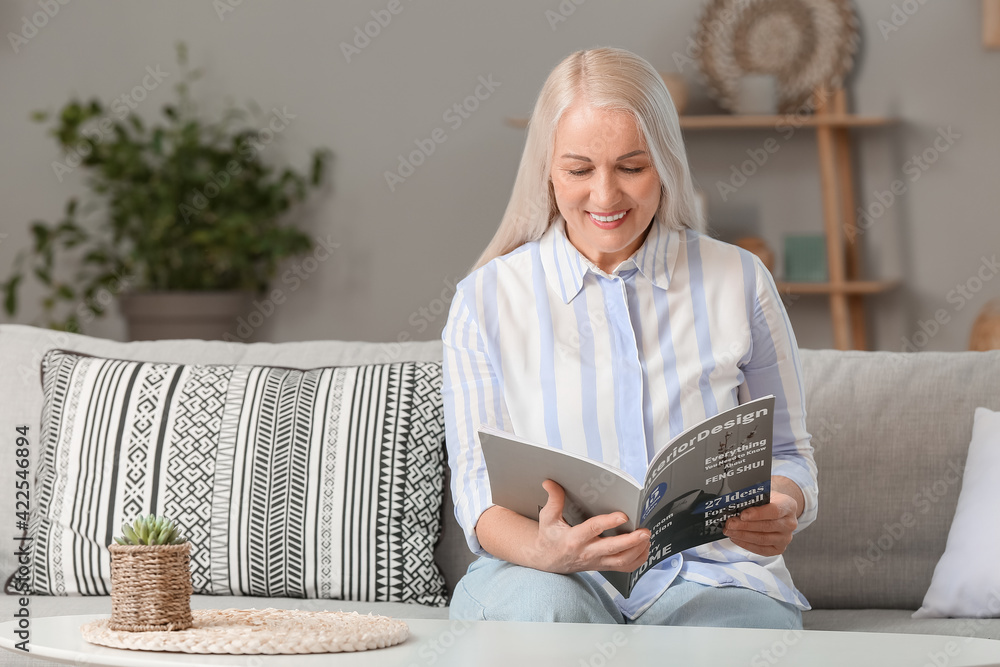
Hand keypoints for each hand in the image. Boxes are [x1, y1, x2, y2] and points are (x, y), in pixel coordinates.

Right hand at [532, 480, 650, 573]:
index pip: (594, 529)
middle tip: (645, 531)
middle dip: (631, 540)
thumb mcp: (548, 518)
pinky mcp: (603, 566)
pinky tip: (644, 548)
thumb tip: (550, 482)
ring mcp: (597, 561)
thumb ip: (553, 500)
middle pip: (613, 549)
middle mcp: (588, 552)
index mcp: (574, 539)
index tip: (623, 516)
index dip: (609, 522)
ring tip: (647, 537)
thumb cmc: (550, 538)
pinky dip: (638, 560)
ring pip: (622, 561)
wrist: (548, 561)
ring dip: (638, 550)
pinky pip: (624, 568)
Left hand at [722, 490, 797, 556]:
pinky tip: (736, 538)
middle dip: (745, 526)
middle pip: (766, 526)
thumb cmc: (769, 501)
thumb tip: (735, 500)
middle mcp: (790, 523)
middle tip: (730, 524)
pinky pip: (761, 549)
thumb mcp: (764, 493)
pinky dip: (746, 544)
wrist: (778, 511)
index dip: (758, 514)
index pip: (774, 510)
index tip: (743, 515)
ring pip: (762, 539)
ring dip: (743, 536)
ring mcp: (785, 538)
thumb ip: (753, 496)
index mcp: (788, 505)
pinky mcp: (779, 548)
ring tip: (729, 531)